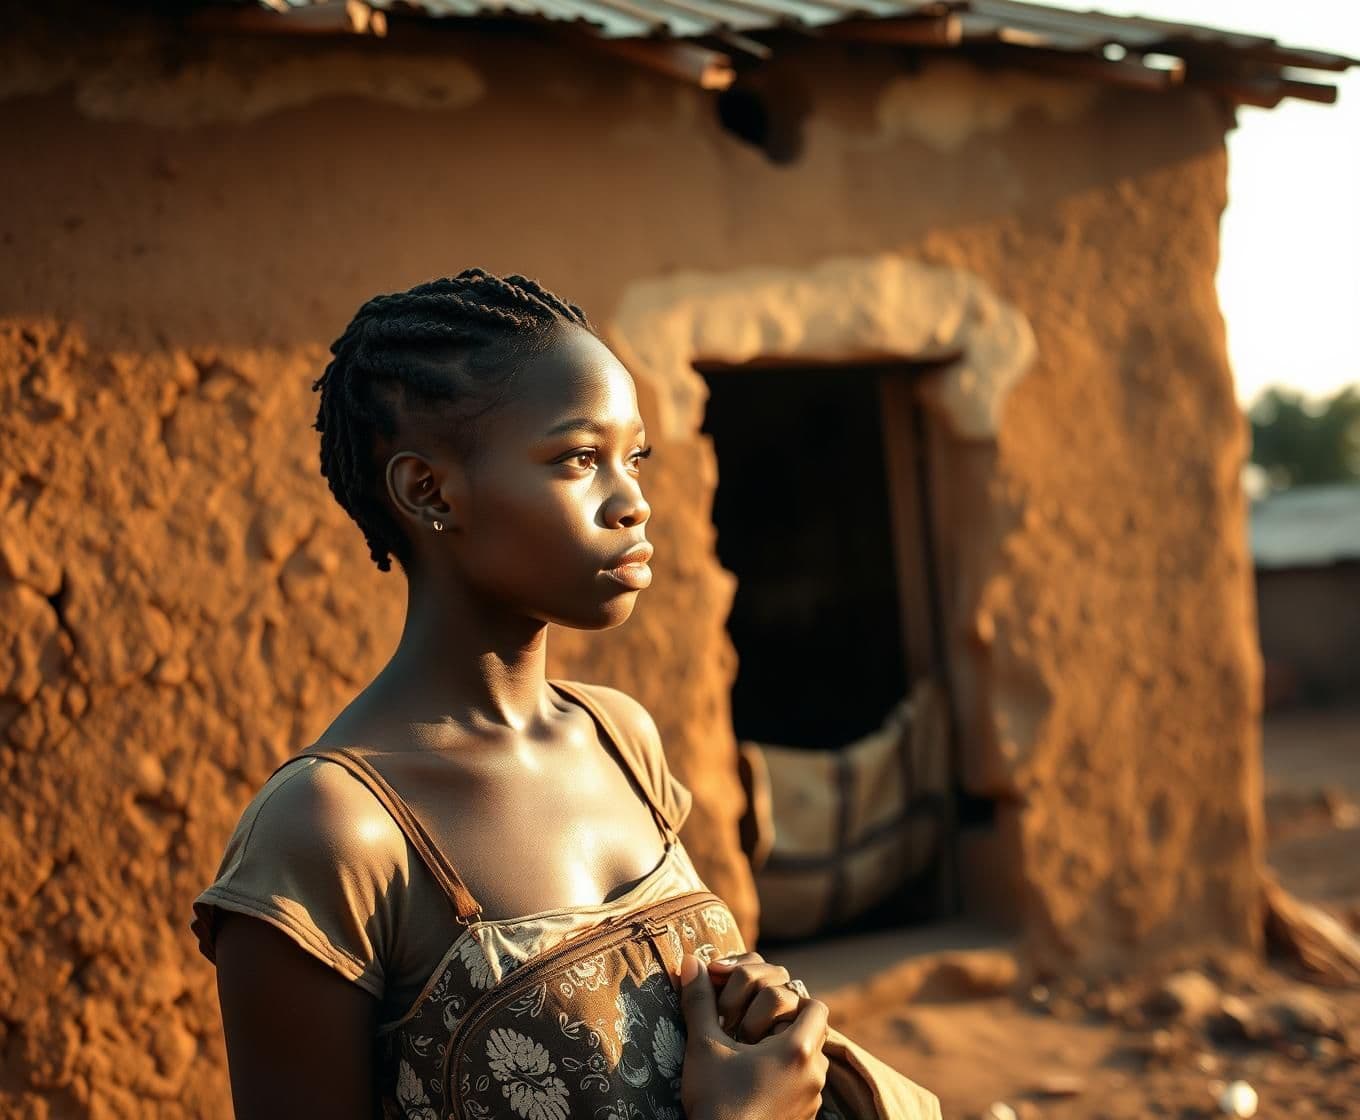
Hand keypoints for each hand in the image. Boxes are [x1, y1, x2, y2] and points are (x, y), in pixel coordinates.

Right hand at [679, 953, 828, 1119]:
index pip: (816, 1005)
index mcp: (798, 1050)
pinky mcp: (804, 1118)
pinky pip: (804, 1083)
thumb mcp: (703, 1046)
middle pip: (813, 1030)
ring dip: (784, 1049)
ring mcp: (812, 1099)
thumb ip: (700, 1000)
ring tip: (749, 1053)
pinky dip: (785, 1074)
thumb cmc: (715, 1100)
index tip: (758, 1007)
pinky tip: (754, 1079)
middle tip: (750, 1028)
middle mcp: (815, 1073)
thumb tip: (691, 960)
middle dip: (784, 1023)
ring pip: (810, 1058)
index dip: (789, 998)